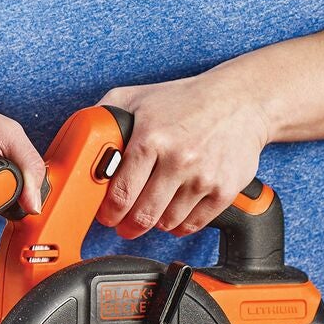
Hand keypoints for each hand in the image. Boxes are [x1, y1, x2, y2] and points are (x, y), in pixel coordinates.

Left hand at [97, 71, 271, 239]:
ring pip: (167, 222)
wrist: (240, 101)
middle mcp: (178, 159)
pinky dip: (180, 225)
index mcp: (150, 138)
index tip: (106, 216)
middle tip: (124, 224)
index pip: (120, 193)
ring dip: (155, 223)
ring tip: (151, 213)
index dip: (108, 212)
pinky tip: (174, 214)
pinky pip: (194, 224)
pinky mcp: (224, 190)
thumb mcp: (138, 97)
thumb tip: (82, 139)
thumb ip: (106, 116)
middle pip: (143, 214)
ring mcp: (203, 177)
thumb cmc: (186, 100)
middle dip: (128, 225)